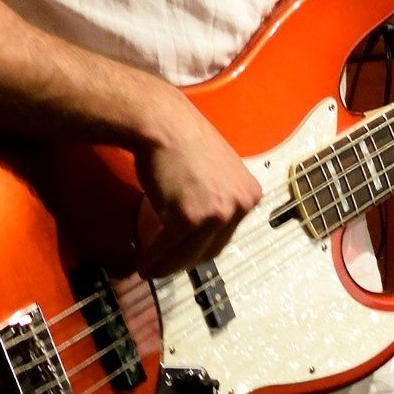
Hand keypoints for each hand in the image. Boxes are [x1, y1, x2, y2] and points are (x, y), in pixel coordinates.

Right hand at [130, 90, 261, 276]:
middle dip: (185, 261)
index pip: (227, 235)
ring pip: (189, 254)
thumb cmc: (185, 141)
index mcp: (250, 195)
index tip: (185, 255)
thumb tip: (202, 231)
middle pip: (211, 249)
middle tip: (165, 266)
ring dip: (167, 266)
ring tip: (150, 269)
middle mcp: (240, 206)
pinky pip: (167, 247)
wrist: (164, 124)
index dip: (202, 248)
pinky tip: (143, 263)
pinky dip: (153, 258)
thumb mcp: (218, 173)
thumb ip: (218, 200)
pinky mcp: (188, 218)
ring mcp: (216, 213)